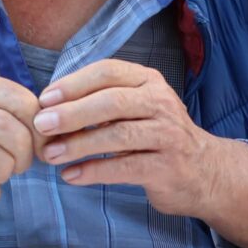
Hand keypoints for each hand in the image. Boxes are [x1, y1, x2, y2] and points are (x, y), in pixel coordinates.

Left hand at [34, 59, 235, 219]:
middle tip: (41, 125)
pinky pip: (126, 168)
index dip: (73, 84)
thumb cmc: (155, 135)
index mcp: (148, 81)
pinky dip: (94, 171)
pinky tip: (71, 176)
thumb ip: (100, 101)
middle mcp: (161, 103)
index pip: (107, 72)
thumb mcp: (134, 108)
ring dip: (79, 145)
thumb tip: (48, 107)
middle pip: (111, 102)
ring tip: (50, 154)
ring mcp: (168, 135)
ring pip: (118, 135)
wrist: (205, 172)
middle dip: (72, 113)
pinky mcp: (168, 167)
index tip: (44, 100)